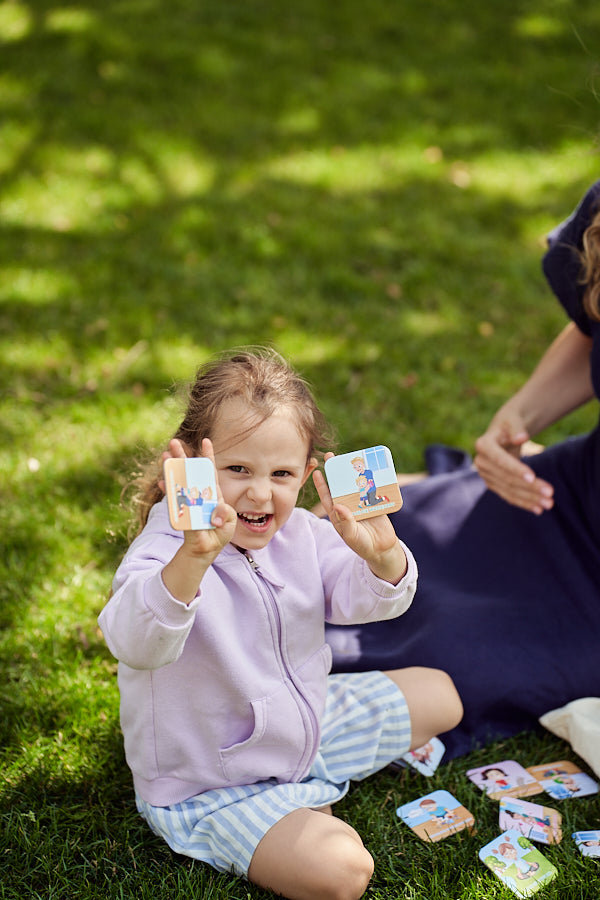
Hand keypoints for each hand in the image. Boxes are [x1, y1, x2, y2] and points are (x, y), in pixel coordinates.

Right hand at [161, 438, 236, 602]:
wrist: (206, 551)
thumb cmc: (218, 534)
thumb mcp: (228, 521)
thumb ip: (224, 513)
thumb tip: (215, 511)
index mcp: (213, 494)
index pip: (210, 472)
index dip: (207, 456)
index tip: (206, 441)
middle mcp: (199, 495)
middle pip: (190, 473)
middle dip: (183, 457)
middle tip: (174, 443)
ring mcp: (188, 503)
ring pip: (178, 482)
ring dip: (171, 470)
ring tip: (164, 456)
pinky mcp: (181, 513)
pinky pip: (173, 500)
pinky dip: (168, 491)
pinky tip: (162, 481)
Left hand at [312, 454, 406, 583]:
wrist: (382, 549)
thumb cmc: (362, 545)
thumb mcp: (351, 535)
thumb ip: (344, 522)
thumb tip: (336, 506)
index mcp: (338, 514)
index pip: (327, 496)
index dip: (321, 484)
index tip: (316, 471)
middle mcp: (348, 505)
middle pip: (340, 485)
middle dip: (335, 471)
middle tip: (331, 455)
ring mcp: (361, 503)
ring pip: (355, 484)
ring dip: (353, 472)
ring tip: (350, 458)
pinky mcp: (374, 502)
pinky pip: (372, 488)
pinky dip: (372, 479)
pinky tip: (371, 467)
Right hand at [473, 411, 553, 514]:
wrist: (504, 432)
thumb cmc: (511, 423)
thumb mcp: (514, 419)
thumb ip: (517, 427)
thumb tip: (521, 437)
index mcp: (483, 444)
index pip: (500, 459)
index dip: (515, 468)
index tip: (533, 476)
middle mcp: (481, 462)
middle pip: (507, 478)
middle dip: (529, 487)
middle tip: (550, 493)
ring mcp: (486, 475)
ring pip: (509, 490)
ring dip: (529, 498)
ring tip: (548, 504)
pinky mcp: (493, 484)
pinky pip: (508, 496)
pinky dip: (524, 502)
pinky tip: (538, 508)